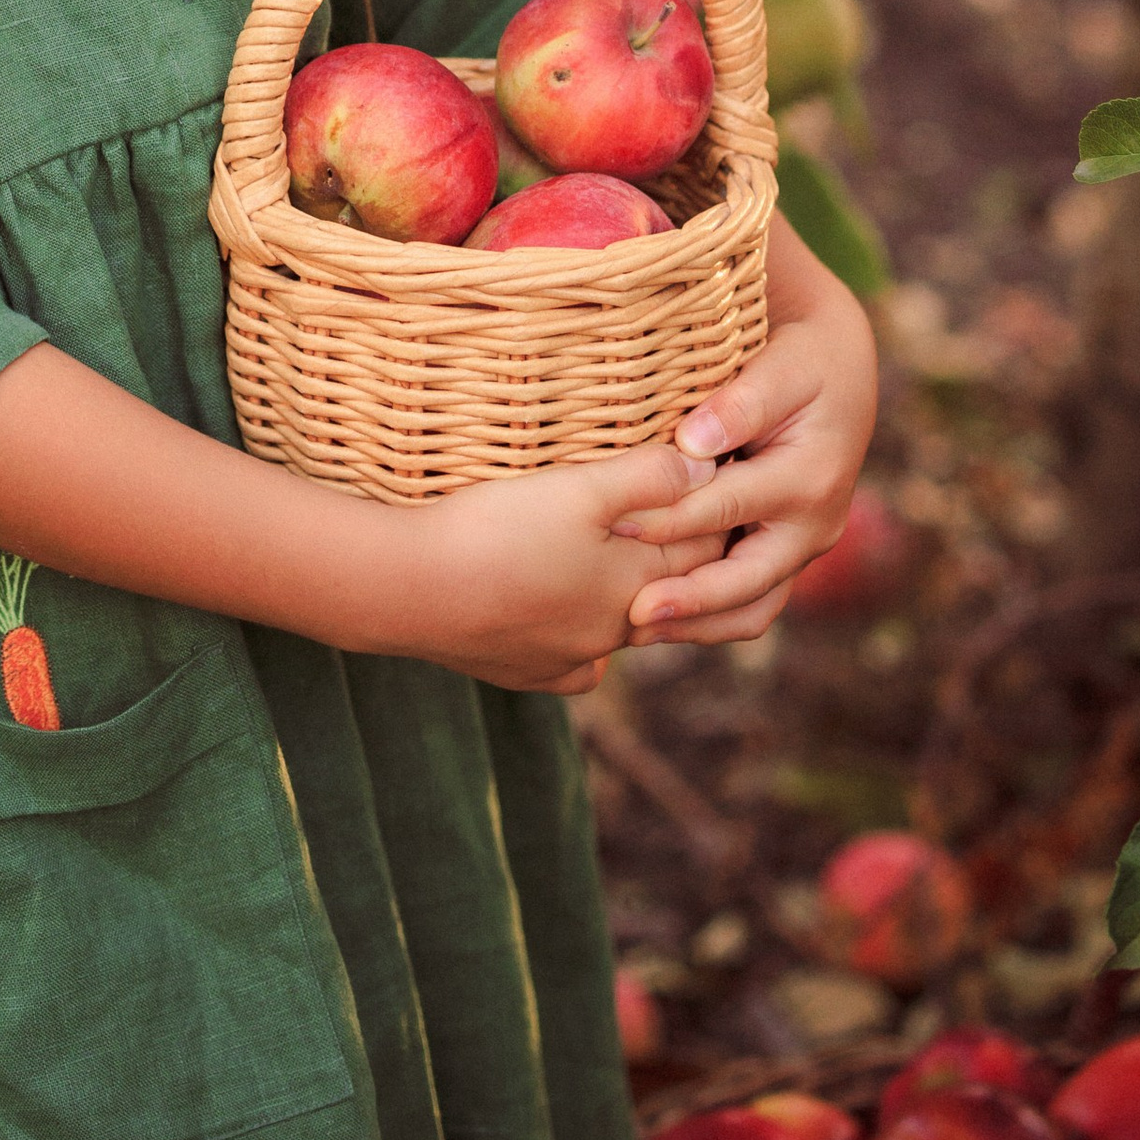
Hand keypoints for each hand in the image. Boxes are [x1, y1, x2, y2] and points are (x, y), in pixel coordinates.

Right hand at [371, 440, 726, 693]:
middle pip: (666, 590)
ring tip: (631, 568)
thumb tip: (707, 468)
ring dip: (633, 597)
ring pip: (620, 629)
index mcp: (633, 585)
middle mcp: (611, 633)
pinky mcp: (523, 671)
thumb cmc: (496, 531)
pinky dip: (583, 648)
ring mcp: (566, 658)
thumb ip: (647, 478)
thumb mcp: (578, 489)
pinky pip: (572, 665)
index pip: (700, 548)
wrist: (410, 590)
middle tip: (693, 522)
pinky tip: (576, 635)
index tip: (729, 483)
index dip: (717, 512)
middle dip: (682, 556)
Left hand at [625, 217, 878, 649]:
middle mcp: (814, 526)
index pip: (729, 508)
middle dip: (690, 603)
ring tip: (637, 632)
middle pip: (749, 583)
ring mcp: (802, 547)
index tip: (615, 525)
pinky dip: (708, 615)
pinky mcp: (785, 554)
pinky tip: (657, 617)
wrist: (840, 368)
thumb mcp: (782, 365)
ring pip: (753, 608)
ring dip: (698, 625)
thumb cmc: (802, 358)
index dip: (671, 519)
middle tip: (633, 615)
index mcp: (811, 479)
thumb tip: (693, 444)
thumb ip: (740, 403)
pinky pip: (749, 600)